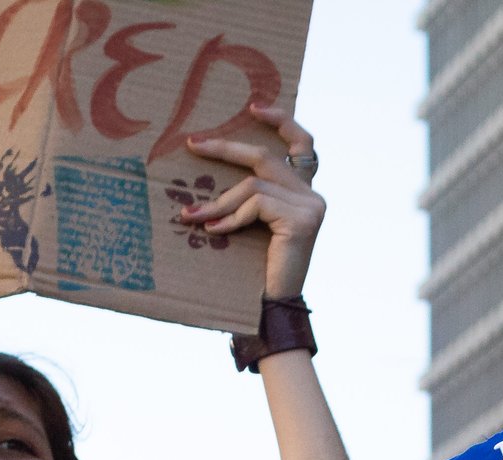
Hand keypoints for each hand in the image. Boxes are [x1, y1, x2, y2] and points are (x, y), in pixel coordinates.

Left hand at [183, 109, 326, 300]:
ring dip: (217, 200)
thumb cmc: (253, 272)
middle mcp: (312, 195)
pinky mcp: (302, 221)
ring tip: (190, 215)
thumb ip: (248, 199)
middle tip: (193, 144)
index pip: (302, 144)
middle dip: (226, 148)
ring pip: (254, 185)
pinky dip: (230, 217)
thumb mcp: (250, 226)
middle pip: (266, 157)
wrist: (271, 310)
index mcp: (303, 193)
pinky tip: (213, 231)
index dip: (281, 120)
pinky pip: (256, 205)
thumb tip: (210, 168)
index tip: (253, 107)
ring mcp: (311, 206)